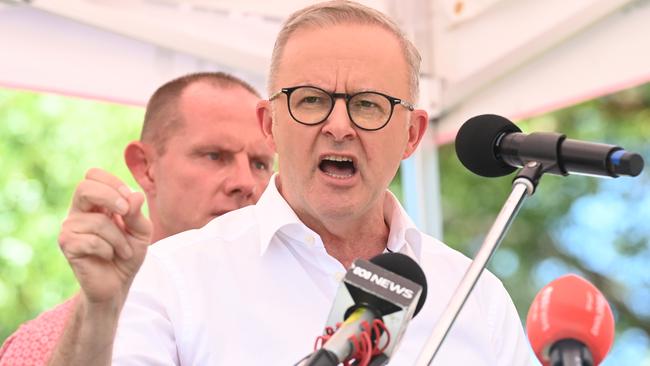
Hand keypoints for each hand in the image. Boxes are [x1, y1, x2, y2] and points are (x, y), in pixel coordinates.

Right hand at [58, 168, 151, 306]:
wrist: (117, 284)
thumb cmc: (128, 253)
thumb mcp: (141, 231)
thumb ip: (137, 214)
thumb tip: (134, 196)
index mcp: (96, 202)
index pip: (93, 175)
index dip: (113, 183)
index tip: (129, 201)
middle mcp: (79, 212)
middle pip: (84, 187)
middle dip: (110, 197)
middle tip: (125, 213)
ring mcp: (70, 228)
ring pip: (97, 221)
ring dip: (119, 238)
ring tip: (123, 250)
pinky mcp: (67, 245)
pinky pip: (90, 240)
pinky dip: (108, 249)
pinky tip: (108, 256)